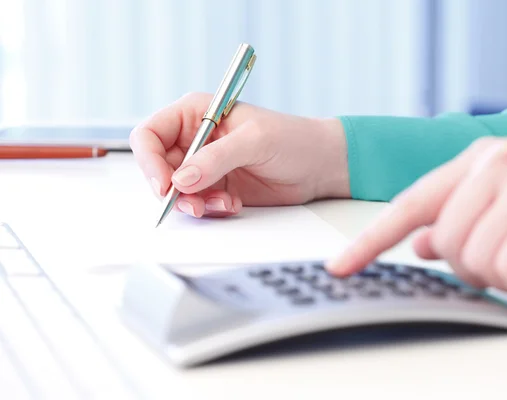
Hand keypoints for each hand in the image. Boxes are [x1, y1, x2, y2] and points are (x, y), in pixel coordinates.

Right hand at [130, 92, 349, 216]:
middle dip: (172, 190)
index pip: (150, 134)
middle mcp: (195, 139)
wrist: (319, 165)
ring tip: (222, 203)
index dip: (149, 161)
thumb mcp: (254, 141)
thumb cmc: (292, 139)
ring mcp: (205, 165)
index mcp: (196, 114)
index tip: (166, 185)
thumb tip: (181, 179)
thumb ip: (216, 158)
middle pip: (158, 167)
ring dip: (194, 203)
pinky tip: (233, 204)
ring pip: (176, 191)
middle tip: (193, 204)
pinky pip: (198, 204)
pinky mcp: (217, 187)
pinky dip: (210, 209)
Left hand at [326, 137, 506, 294]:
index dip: (370, 240)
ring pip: (474, 258)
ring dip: (505, 276)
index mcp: (477, 160)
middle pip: (443, 242)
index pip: (409, 205)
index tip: (341, 266)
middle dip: (471, 268)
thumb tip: (420, 245)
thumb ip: (462, 217)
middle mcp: (494, 162)